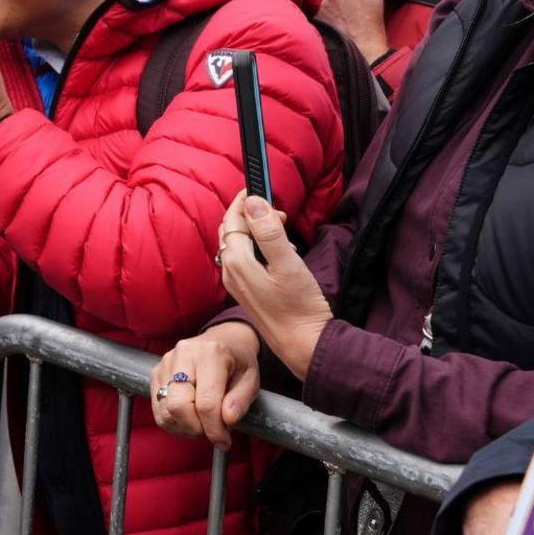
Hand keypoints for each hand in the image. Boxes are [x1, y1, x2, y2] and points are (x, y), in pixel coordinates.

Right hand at [148, 322, 261, 449]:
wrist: (223, 340)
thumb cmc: (238, 362)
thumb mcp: (251, 379)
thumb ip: (241, 401)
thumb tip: (227, 421)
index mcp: (211, 353)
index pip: (206, 402)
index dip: (214, 429)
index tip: (224, 441)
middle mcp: (184, 354)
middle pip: (178, 406)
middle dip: (196, 429)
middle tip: (212, 433)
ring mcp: (166, 363)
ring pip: (166, 411)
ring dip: (185, 428)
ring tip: (203, 425)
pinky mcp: (156, 373)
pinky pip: (158, 410)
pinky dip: (174, 423)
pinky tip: (190, 420)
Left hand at [217, 192, 332, 378]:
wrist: (303, 346)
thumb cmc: (300, 308)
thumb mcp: (289, 264)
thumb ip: (269, 232)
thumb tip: (253, 203)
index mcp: (236, 261)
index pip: (233, 219)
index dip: (245, 200)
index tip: (259, 187)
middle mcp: (230, 272)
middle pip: (231, 231)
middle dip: (250, 214)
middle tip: (277, 211)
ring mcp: (237, 284)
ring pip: (238, 244)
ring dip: (256, 231)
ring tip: (282, 228)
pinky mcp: (247, 292)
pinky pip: (245, 259)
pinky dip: (258, 247)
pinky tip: (279, 253)